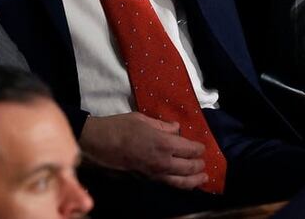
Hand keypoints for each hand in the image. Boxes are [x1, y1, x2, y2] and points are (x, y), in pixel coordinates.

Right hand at [79, 112, 207, 189]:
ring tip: (203, 178)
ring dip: (195, 180)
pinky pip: (169, 184)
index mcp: (164, 143)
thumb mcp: (143, 119)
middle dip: (199, 164)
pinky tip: (184, 183)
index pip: (190, 149)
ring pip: (181, 182)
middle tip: (203, 161)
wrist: (100, 144)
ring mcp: (156, 173)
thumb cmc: (121, 127)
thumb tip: (177, 129)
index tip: (202, 146)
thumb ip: (163, 126)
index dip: (199, 148)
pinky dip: (181, 185)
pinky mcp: (148, 180)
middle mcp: (163, 162)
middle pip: (189, 167)